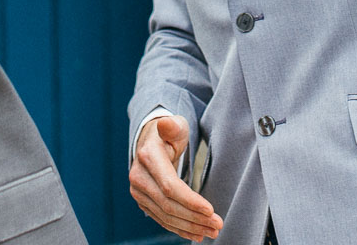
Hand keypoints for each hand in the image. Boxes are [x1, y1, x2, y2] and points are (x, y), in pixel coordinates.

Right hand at [130, 115, 221, 241]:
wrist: (151, 141)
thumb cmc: (169, 133)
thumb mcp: (175, 125)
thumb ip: (172, 126)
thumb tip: (165, 124)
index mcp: (148, 157)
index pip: (169, 186)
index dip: (190, 200)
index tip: (211, 210)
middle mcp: (139, 177)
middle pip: (169, 205)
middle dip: (195, 217)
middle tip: (218, 224)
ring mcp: (139, 192)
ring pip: (166, 216)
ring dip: (190, 226)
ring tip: (212, 232)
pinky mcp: (143, 202)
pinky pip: (162, 219)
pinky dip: (179, 229)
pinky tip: (196, 234)